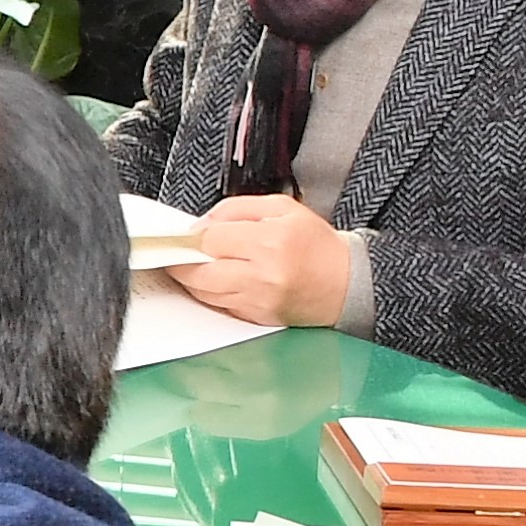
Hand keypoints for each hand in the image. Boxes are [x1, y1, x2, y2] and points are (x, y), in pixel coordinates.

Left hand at [177, 194, 355, 326]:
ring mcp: (259, 301)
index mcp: (270, 242)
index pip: (211, 240)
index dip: (192, 236)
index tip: (186, 234)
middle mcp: (263, 276)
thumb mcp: (282, 208)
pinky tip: (210, 281)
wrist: (347, 282)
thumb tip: (201, 223)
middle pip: (200, 272)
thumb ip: (237, 208)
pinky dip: (208, 294)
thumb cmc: (316, 245)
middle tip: (177, 252)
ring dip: (190, 279)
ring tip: (190, 265)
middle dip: (181, 261)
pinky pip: (219, 307)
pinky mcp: (258, 318)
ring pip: (205, 293)